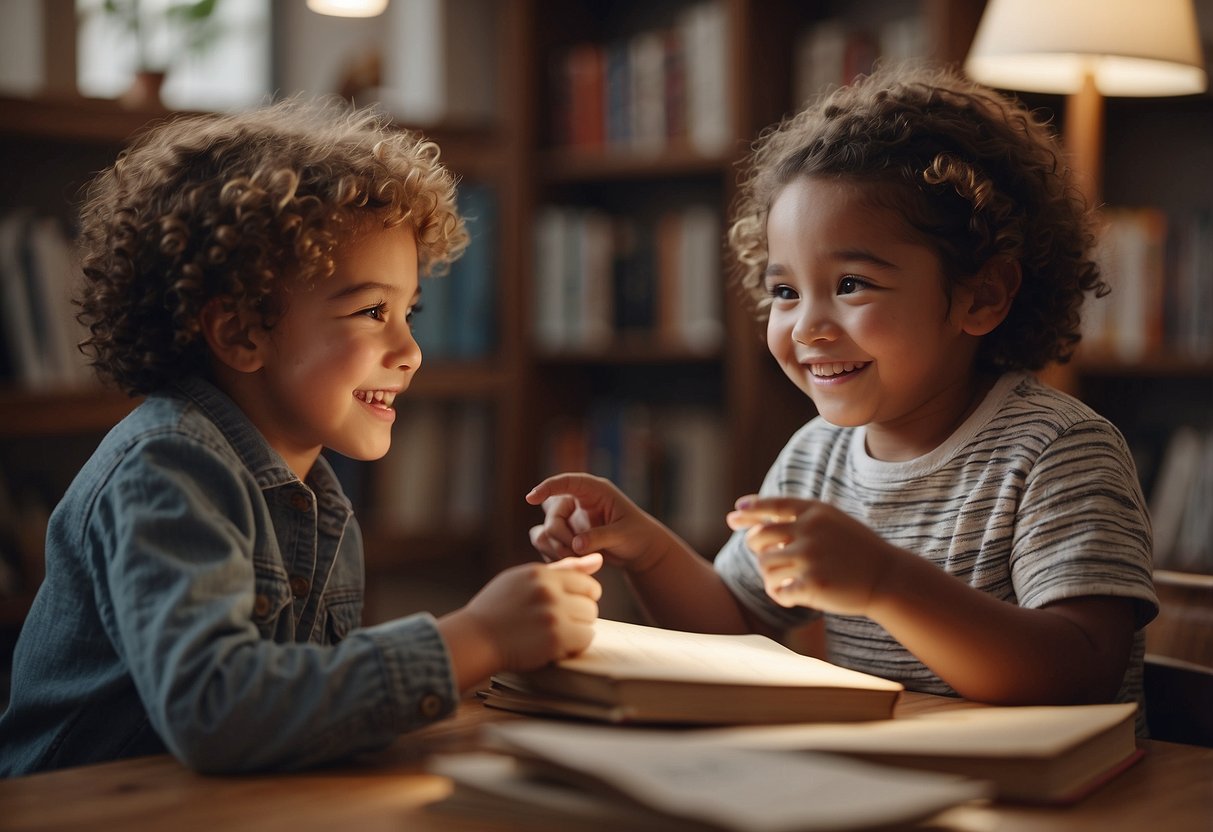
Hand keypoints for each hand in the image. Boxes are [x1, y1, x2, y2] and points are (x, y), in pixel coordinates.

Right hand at [462, 553, 602, 670]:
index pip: (586, 582)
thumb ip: (562, 569)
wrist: (474, 639)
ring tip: (553, 632)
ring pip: (590, 620)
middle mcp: (549, 590)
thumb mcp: (523, 579)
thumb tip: (598, 560)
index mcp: (541, 573)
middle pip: (591, 602)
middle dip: (579, 614)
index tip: (566, 607)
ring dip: (577, 630)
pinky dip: (573, 645)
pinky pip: (585, 639)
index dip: (580, 597)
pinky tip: (553, 645)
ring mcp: (553, 614)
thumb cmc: (498, 608)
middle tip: (556, 622)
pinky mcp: (555, 638)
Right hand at [526, 473, 667, 572]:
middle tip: (579, 553)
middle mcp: (577, 501)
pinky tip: (573, 563)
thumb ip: (600, 537)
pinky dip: (555, 556)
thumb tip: (576, 545)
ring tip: (579, 560)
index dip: (548, 487)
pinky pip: (547, 544)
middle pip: (553, 514)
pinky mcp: (564, 535)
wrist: (639, 551)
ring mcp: (569, 518)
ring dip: (557, 548)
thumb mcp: (623, 534)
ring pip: (545, 531)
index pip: (567, 482)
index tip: (530, 498)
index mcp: (594, 490)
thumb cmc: (637, 535)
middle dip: (561, 537)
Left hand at [726, 496, 898, 615]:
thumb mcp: (831, 521)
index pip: (772, 506)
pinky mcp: (813, 585)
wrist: (888, 577)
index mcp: (814, 512)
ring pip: (765, 567)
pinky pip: (778, 590)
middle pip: (758, 538)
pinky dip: (779, 594)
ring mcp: (811, 558)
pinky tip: (788, 595)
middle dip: (757, 549)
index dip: (749, 511)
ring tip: (783, 580)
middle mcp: (809, 531)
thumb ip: (798, 516)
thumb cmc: (856, 549)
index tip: (733, 516)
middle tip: (770, 558)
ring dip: (769, 576)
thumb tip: (751, 515)